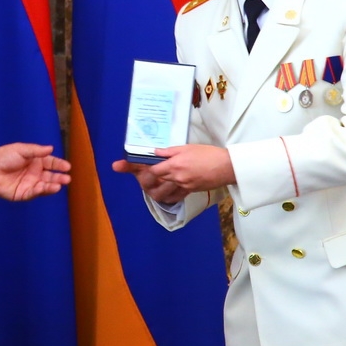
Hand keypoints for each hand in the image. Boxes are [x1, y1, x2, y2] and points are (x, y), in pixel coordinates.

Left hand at [0, 143, 70, 200]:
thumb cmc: (3, 157)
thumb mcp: (21, 150)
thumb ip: (36, 150)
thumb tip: (51, 148)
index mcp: (34, 161)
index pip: (50, 163)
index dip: (59, 165)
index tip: (67, 167)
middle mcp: (34, 173)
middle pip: (50, 176)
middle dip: (59, 177)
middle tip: (67, 178)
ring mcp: (29, 183)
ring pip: (45, 185)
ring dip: (53, 185)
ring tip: (60, 184)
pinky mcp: (23, 193)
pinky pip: (34, 193)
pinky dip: (42, 191)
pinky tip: (47, 187)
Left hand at [113, 144, 233, 203]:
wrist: (226, 167)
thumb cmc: (208, 154)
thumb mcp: (187, 147)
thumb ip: (169, 151)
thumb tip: (155, 152)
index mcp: (174, 164)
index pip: (149, 168)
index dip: (133, 167)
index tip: (119, 166)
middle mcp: (176, 177)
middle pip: (152, 181)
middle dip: (142, 179)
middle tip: (139, 175)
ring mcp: (182, 186)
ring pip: (160, 193)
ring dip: (152, 189)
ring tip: (150, 184)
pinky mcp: (189, 191)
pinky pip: (173, 197)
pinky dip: (166, 196)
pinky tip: (164, 191)